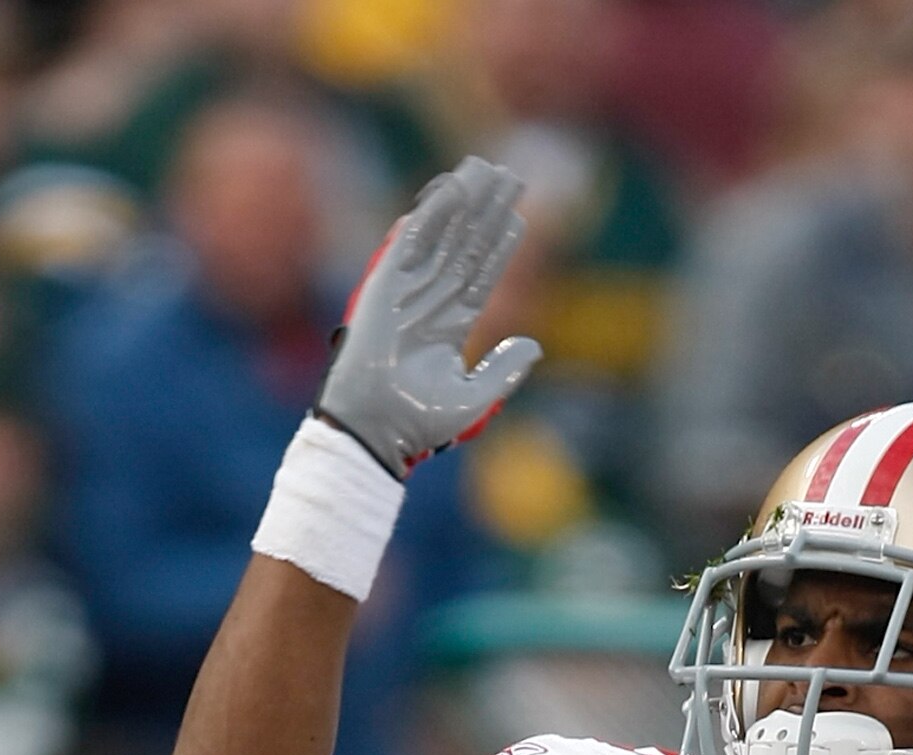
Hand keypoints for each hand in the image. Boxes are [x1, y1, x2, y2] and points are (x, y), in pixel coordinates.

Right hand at [317, 157, 541, 478]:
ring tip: (487, 170)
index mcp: (451, 326)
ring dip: (466, 202)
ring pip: (445, 235)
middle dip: (488, 211)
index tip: (519, 216)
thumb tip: (535, 346)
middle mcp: (432, 301)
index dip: (501, 245)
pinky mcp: (385, 283)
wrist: (377, 427)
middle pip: (467, 245)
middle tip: (510, 176)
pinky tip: (452, 188)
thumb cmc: (418, 423)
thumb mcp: (474, 399)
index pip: (482, 275)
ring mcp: (409, 289)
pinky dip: (431, 214)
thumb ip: (504, 371)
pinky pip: (411, 240)